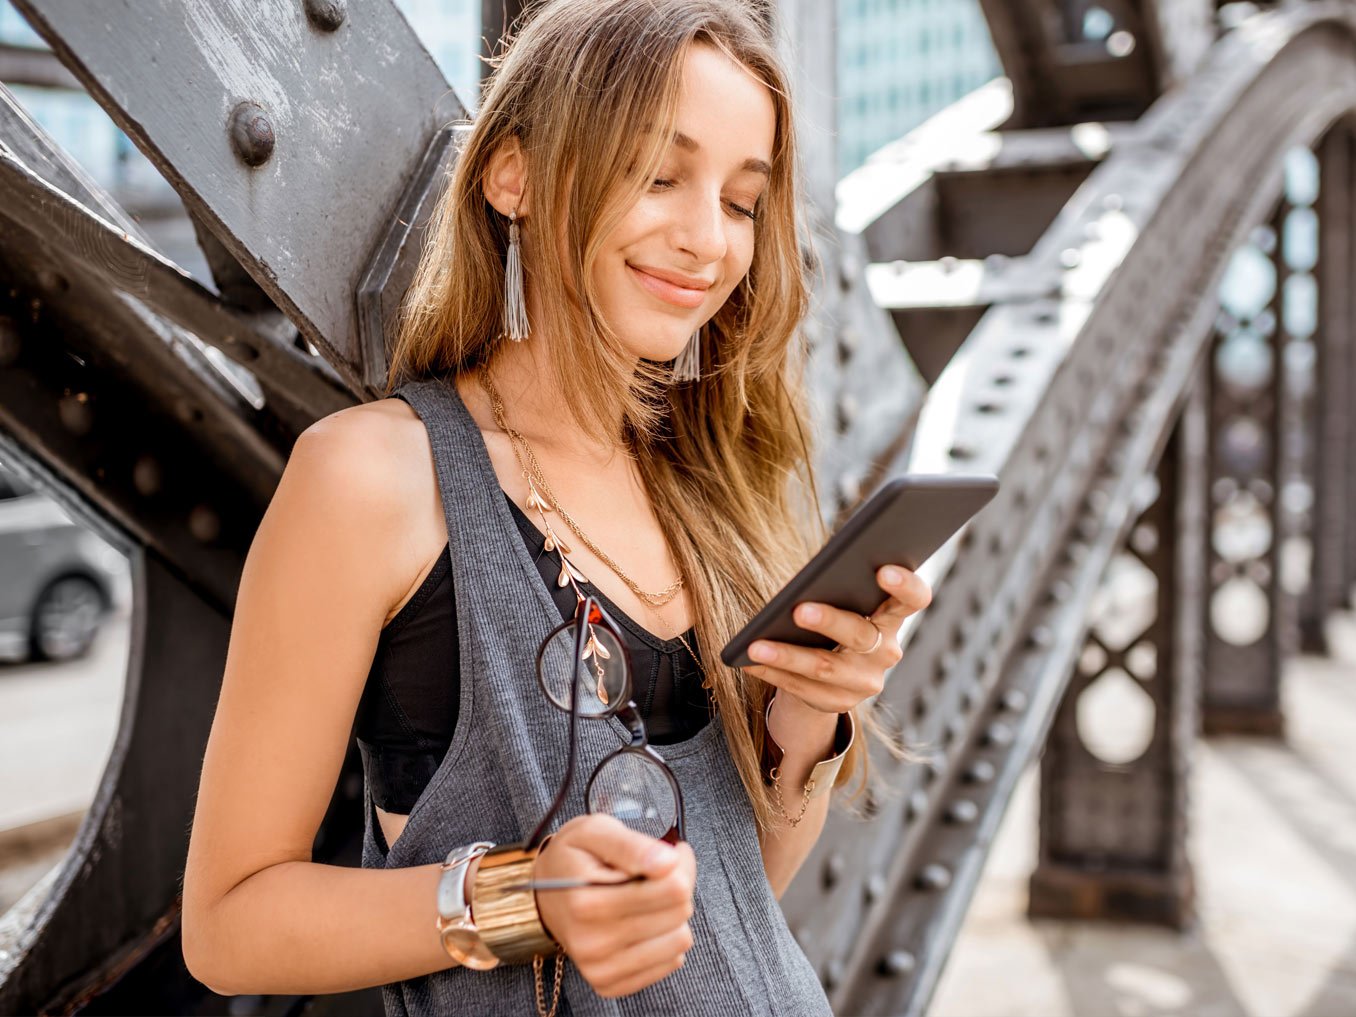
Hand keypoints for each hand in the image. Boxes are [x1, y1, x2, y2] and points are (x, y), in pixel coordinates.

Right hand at [533, 814, 695, 997]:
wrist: (543, 896)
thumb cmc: (574, 858)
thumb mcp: (595, 831)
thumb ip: (631, 844)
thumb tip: (668, 862)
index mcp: (587, 902)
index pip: (672, 888)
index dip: (678, 863)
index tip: (668, 854)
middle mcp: (592, 942)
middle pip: (679, 913)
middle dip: (677, 887)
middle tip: (657, 874)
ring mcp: (600, 968)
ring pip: (680, 941)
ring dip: (673, 915)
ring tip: (650, 898)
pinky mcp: (609, 984)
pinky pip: (670, 963)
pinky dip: (664, 939)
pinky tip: (644, 922)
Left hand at [743, 564, 931, 714]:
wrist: (829, 672)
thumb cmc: (834, 618)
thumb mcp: (842, 601)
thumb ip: (837, 588)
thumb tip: (801, 583)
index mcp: (892, 617)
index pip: (913, 600)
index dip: (905, 585)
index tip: (884, 570)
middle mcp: (885, 651)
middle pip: (859, 634)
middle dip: (829, 621)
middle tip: (799, 610)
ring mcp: (865, 681)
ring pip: (824, 667)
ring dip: (787, 655)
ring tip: (756, 645)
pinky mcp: (839, 702)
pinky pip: (802, 687)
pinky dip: (773, 673)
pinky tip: (749, 661)